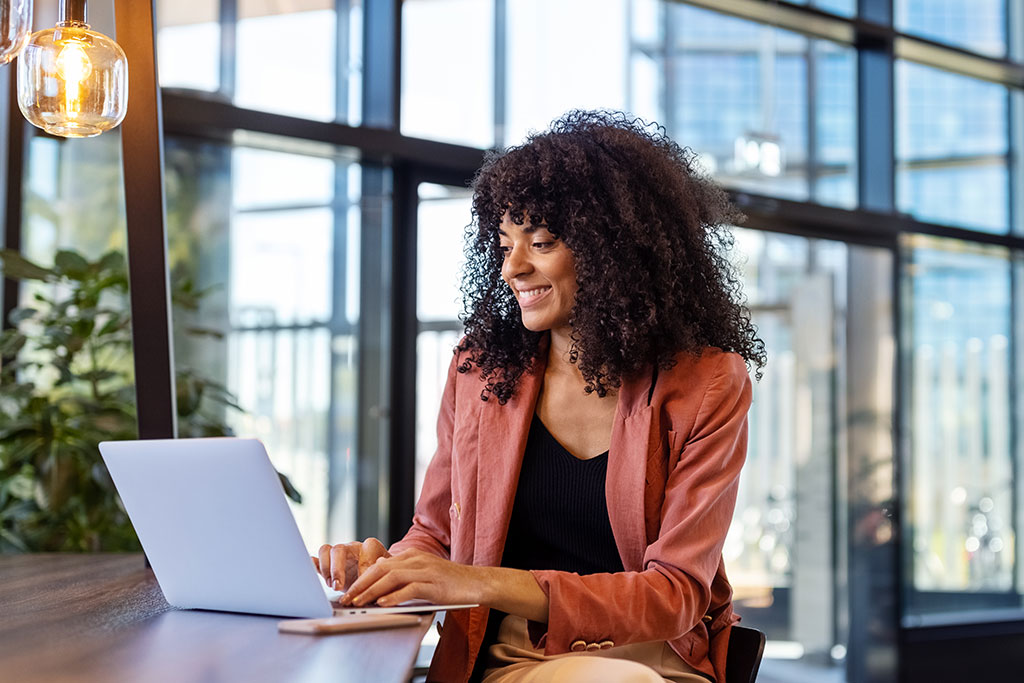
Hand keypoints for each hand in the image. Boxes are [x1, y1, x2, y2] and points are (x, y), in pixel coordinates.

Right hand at [312, 537, 389, 591]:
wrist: (376, 578)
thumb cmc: (384, 576)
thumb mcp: (387, 575)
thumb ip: (383, 572)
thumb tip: (378, 568)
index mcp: (370, 547)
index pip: (365, 549)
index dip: (363, 567)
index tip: (363, 583)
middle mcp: (352, 547)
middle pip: (339, 549)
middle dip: (337, 569)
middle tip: (337, 587)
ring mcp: (339, 554)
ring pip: (326, 550)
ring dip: (326, 569)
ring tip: (331, 585)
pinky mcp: (328, 563)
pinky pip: (316, 560)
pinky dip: (313, 566)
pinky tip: (313, 575)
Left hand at [339, 549, 485, 606]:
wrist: (477, 582)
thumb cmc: (449, 581)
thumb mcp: (423, 571)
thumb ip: (402, 570)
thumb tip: (379, 568)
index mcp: (412, 555)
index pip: (380, 564)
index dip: (362, 578)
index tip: (349, 592)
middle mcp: (417, 559)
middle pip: (382, 568)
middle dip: (362, 584)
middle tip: (348, 599)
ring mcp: (426, 570)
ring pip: (392, 577)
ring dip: (373, 591)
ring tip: (360, 603)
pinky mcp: (435, 584)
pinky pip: (410, 588)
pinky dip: (394, 596)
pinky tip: (383, 604)